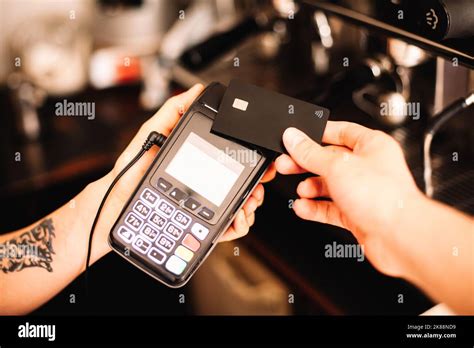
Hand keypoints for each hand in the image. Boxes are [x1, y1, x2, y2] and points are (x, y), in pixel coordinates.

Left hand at [93, 84, 274, 254]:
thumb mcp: (152, 134)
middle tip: (257, 186)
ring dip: (251, 206)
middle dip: (257, 186)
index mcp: (199, 162)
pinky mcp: (198, 226)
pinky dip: (238, 225)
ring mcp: (204, 206)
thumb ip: (172, 111)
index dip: (252, 161)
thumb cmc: (133, 169)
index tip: (261, 162)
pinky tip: (237, 218)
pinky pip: (226, 228)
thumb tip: (195, 90)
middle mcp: (205, 184)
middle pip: (242, 185)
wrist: (117, 202)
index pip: (232, 161)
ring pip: (240, 207)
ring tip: (247, 204)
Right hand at [275, 122, 423, 276]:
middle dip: (306, 163)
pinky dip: (314, 208)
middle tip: (286, 164)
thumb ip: (310, 152)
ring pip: (328, 185)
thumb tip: (293, 138)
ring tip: (301, 190)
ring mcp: (362, 192)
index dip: (317, 133)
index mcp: (371, 145)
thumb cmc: (384, 197)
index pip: (340, 131)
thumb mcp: (337, 166)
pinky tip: (303, 207)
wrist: (399, 237)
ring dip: (310, 188)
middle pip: (329, 160)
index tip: (296, 138)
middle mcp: (368, 167)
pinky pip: (329, 208)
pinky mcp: (356, 214)